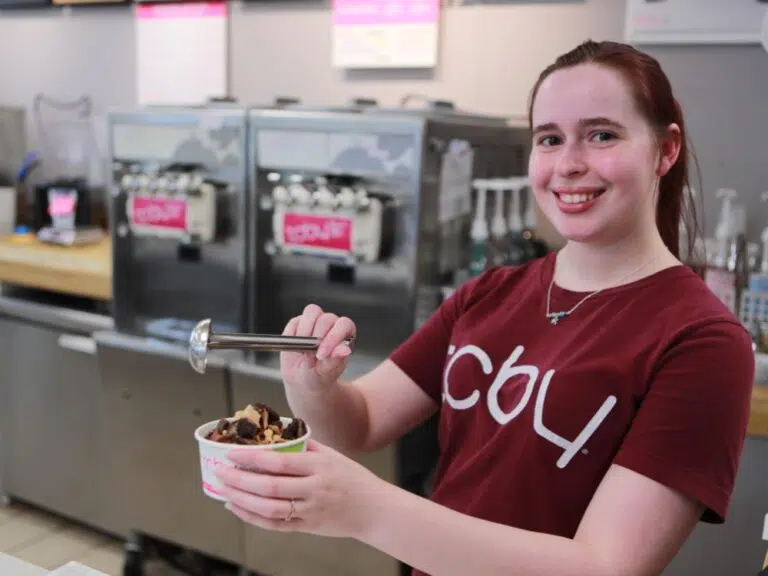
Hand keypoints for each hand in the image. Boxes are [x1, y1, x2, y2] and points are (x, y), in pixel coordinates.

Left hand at [216, 439, 384, 538]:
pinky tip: (237, 507)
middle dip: (240, 479)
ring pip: (269, 508)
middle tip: (220, 471)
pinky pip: (275, 525)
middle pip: (270, 487)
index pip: (280, 462)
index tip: (232, 452)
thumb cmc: (353, 479)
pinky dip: (253, 517)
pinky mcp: (307, 527)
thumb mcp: (333, 455)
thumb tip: (278, 435)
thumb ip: (306, 446)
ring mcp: (310, 510)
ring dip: (242, 500)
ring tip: (224, 489)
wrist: (374, 509)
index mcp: (320, 466)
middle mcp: (314, 489)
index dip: (253, 458)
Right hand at [280, 304, 355, 390]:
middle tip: (311, 355)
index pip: (344, 325)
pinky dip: (293, 334)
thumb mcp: (326, 372)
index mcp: (344, 335)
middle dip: (317, 337)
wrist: (302, 379)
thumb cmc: (319, 376)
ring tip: (303, 350)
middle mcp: (331, 325)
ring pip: (312, 311)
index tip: (322, 354)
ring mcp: (314, 322)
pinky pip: (295, 322)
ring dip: (305, 331)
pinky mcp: (298, 323)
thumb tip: (345, 350)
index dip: (333, 337)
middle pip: (327, 318)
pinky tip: (295, 348)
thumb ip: (335, 360)